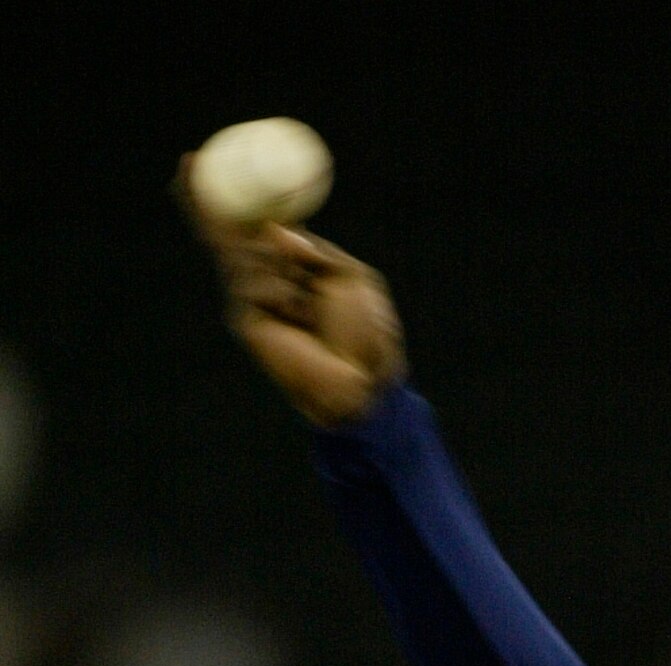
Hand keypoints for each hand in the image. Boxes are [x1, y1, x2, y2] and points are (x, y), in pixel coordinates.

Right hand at [178, 164, 405, 426]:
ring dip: (273, 262)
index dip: (237, 197)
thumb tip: (278, 229)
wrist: (363, 382)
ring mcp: (253, 301)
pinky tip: (299, 313)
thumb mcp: (352, 276)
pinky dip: (278, 286)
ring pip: (242, 254)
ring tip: (305, 302)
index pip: (256, 223)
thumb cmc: (367, 333)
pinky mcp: (246, 320)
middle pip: (226, 234)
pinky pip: (252, 281)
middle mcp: (267, 280)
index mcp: (293, 266)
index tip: (217, 163)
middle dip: (203, 199)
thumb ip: (317, 249)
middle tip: (187, 163)